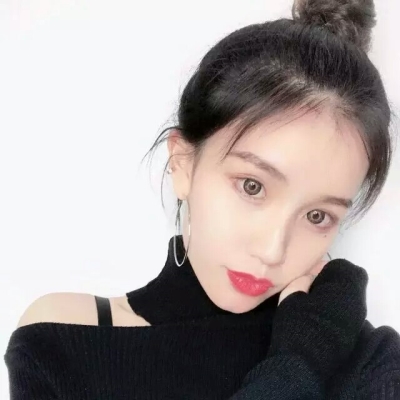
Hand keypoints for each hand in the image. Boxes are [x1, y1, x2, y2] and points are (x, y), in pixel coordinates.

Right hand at [268, 258, 367, 380]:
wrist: (302, 363)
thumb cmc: (297, 323)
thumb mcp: (292, 294)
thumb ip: (303, 280)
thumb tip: (310, 275)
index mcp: (343, 291)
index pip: (343, 269)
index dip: (327, 269)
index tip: (311, 273)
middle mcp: (354, 306)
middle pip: (345, 287)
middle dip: (328, 285)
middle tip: (308, 288)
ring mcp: (353, 325)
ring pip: (344, 303)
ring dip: (330, 301)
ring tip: (309, 305)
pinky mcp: (348, 340)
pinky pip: (343, 318)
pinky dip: (331, 315)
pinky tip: (315, 320)